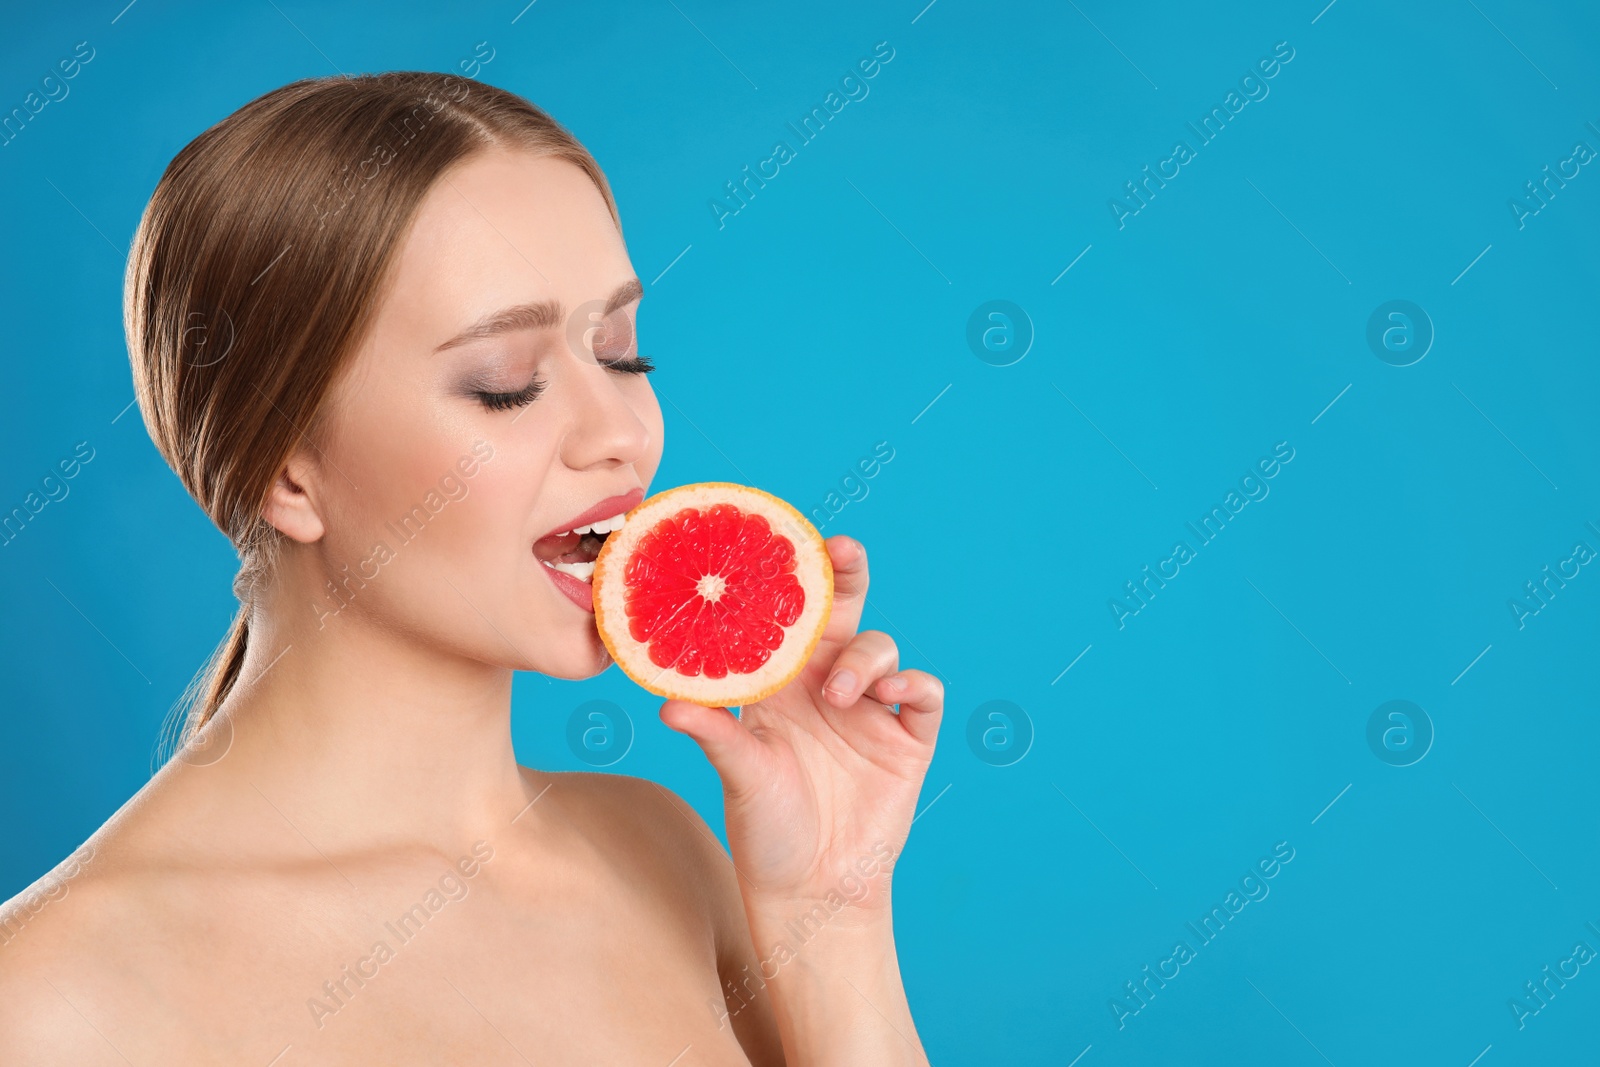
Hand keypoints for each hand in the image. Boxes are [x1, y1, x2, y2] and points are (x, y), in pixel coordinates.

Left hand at [658, 536, 942, 914]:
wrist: (814, 889)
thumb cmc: (765, 828)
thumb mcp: (738, 776)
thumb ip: (714, 734)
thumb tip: (666, 704)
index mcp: (779, 681)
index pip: (785, 614)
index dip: (788, 578)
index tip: (781, 541)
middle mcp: (824, 683)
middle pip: (843, 609)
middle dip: (846, 573)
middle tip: (841, 551)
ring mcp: (870, 709)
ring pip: (879, 649)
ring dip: (864, 657)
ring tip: (841, 692)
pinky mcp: (908, 739)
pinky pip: (923, 693)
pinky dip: (913, 684)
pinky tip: (891, 695)